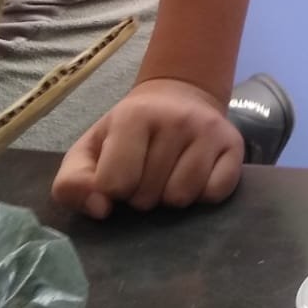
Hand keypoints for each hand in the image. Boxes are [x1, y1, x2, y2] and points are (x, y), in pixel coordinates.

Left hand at [51, 79, 243, 218]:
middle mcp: (176, 119)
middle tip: (146, 173)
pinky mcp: (235, 146)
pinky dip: (202, 195)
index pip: (114, 185)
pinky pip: (215, 194)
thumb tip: (101, 209)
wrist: (178, 98)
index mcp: (134, 115)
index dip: (113, 190)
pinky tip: (195, 176)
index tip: (120, 174)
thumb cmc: (128, 133)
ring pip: (182, 198)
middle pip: (148, 196)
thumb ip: (72, 183)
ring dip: (170, 197)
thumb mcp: (88, 151)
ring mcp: (209, 131)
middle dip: (142, 195)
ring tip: (169, 175)